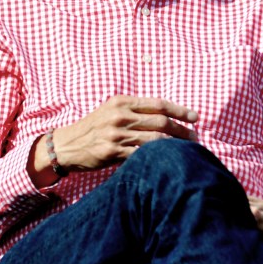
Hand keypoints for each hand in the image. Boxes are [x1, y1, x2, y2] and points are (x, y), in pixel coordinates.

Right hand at [49, 95, 198, 171]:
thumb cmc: (94, 127)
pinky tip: (168, 161)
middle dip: (182, 130)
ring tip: (187, 151)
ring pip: (155, 141)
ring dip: (175, 146)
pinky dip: (157, 159)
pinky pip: (142, 156)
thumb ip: (134, 110)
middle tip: (195, 137)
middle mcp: (120, 116)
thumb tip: (166, 116)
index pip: (158, 104)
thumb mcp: (111, 111)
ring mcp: (116, 135)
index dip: (179, 110)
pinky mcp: (113, 153)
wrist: (67, 145)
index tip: (195, 117)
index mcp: (121, 102)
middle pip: (161, 122)